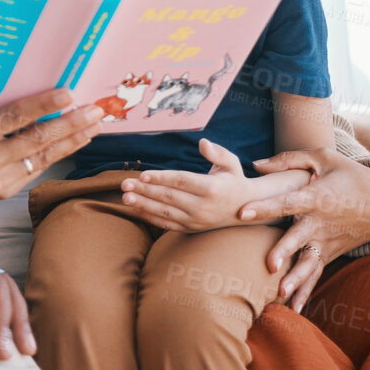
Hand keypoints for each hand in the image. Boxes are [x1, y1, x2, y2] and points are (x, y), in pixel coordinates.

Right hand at [0, 89, 102, 215]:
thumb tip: (35, 96)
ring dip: (71, 140)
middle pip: (35, 140)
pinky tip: (72, 141)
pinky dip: (55, 153)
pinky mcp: (3, 192)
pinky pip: (34, 169)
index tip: (68, 94)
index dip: (42, 106)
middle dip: (69, 124)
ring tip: (94, 125)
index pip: (12, 119)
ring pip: (42, 157)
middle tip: (95, 109)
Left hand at [117, 139, 272, 232]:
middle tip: (124, 184)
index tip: (143, 175)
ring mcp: (196, 220)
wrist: (246, 208)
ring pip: (165, 212)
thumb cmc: (234, 180)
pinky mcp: (191, 228)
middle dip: (145, 190)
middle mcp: (204, 206)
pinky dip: (150, 217)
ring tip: (125, 197)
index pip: (182, 181)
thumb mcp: (231, 164)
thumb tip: (203, 142)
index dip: (161, 178)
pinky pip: (167, 224)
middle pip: (169, 197)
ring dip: (143, 204)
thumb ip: (217, 153)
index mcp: (212, 188)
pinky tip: (135, 208)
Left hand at [240, 148, 369, 310]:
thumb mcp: (323, 158)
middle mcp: (321, 223)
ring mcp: (326, 241)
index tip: (242, 212)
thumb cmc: (349, 175)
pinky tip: (294, 308)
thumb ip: (288, 160)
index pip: (287, 202)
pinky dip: (306, 291)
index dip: (265, 206)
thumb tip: (255, 165)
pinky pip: (317, 273)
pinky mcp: (329, 253)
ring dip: (296, 279)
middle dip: (285, 251)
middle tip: (269, 265)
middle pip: (299, 238)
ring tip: (281, 293)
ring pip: (310, 262)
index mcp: (316, 197)